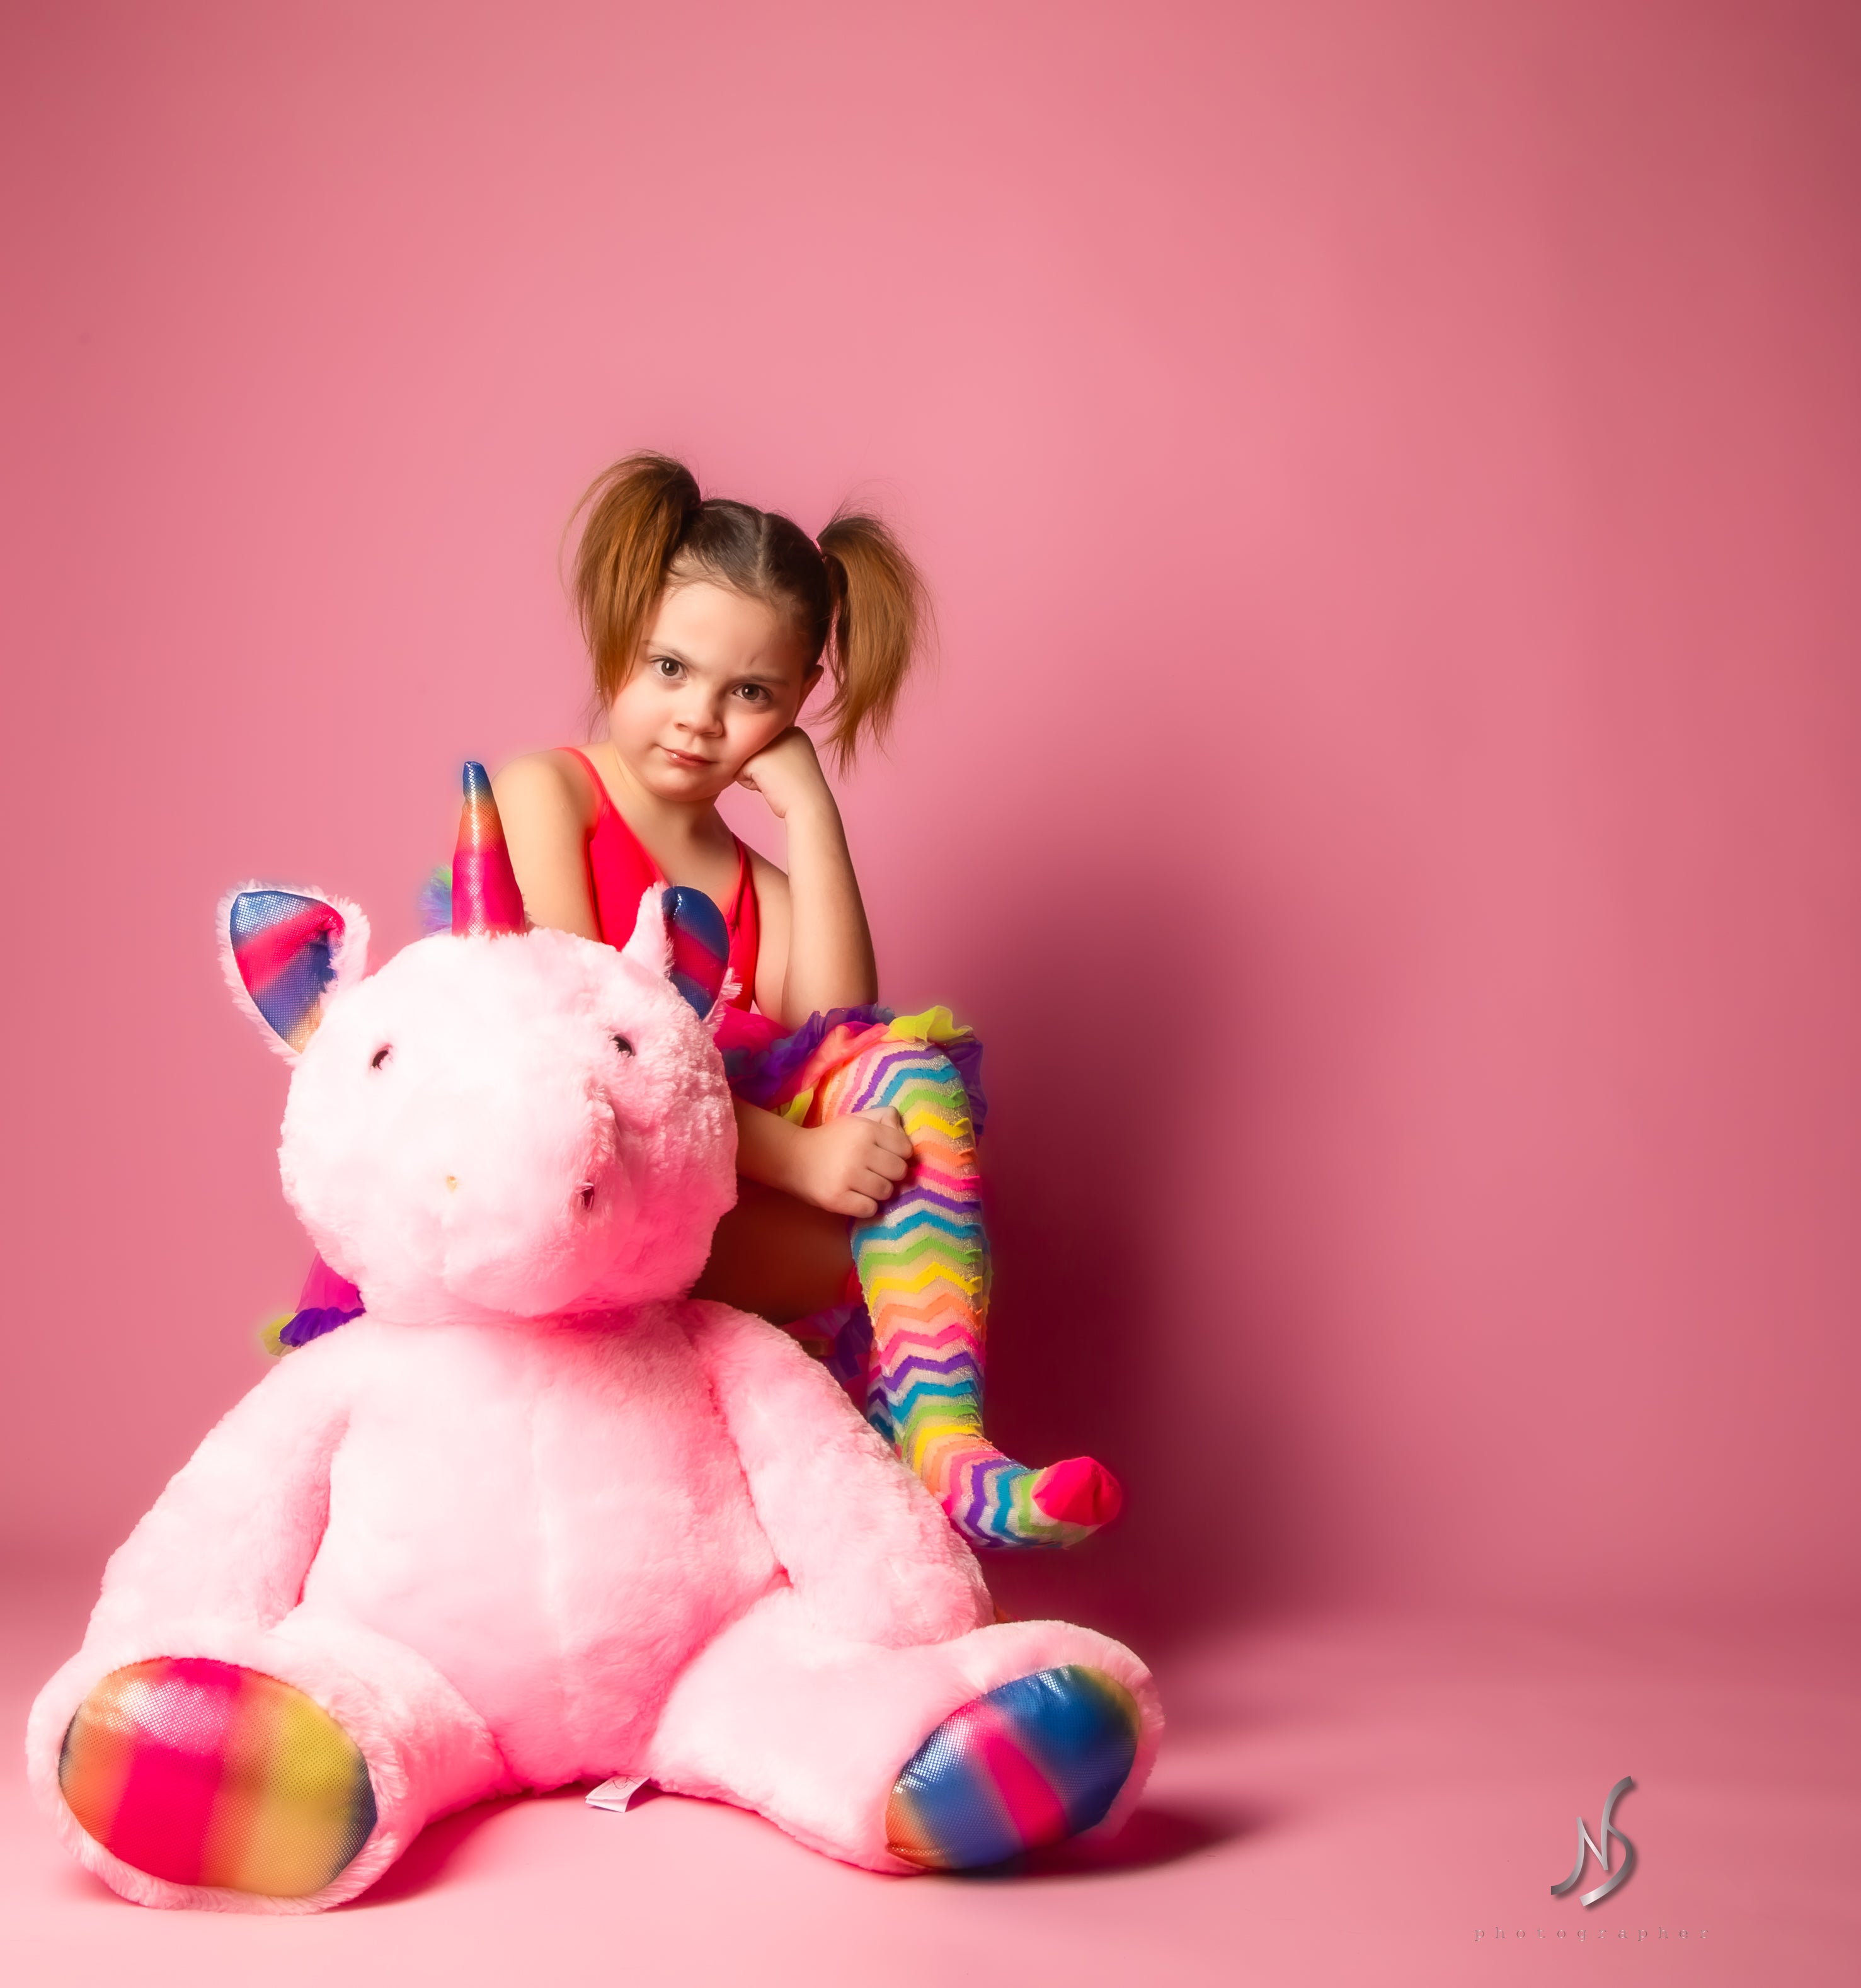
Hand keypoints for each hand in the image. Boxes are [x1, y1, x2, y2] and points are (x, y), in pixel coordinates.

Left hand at [736, 727, 832, 821]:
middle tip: (784, 778)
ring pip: (746, 761)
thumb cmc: (803, 790)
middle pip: (756, 752)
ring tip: (777, 782)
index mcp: (793, 731)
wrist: (809, 804)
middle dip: (765, 769)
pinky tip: (769, 786)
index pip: (768, 747)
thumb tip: (756, 753)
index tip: (792, 773)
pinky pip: (738, 772)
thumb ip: (779, 751)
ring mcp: (766, 743)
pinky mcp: (754, 758)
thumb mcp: (796, 761)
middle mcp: (778, 731)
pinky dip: (751, 784)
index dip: (776, 765)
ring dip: (757, 776)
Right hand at [787, 1108, 912, 1218]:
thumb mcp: (857, 1119)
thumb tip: (905, 1133)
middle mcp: (859, 1151)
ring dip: (877, 1192)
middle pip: (899, 1172)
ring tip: (863, 1185)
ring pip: (886, 1192)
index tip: (885, 1156)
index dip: (899, 1155)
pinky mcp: (837, 1199)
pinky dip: (865, 1206)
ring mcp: (847, 1176)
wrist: (792, 1158)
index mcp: (866, 1129)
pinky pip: (870, 1209)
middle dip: (890, 1174)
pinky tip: (854, 1197)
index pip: (906, 1149)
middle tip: (874, 1172)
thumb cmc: (832, 1139)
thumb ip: (884, 1118)